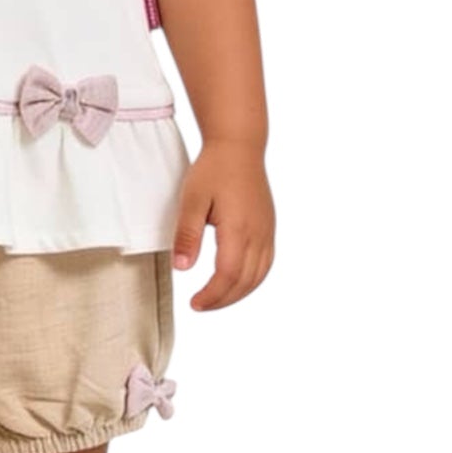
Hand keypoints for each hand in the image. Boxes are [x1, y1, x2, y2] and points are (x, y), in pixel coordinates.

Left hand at [172, 140, 274, 310]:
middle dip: (223, 299)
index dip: (212, 295)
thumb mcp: (192, 200)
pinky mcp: (269, 228)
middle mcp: (258, 234)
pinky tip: (236, 282)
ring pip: (259, 276)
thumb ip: (187, 235)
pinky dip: (251, 280)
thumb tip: (182, 268)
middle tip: (200, 305)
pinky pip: (266, 264)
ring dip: (238, 293)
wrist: (239, 147)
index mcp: (239, 229)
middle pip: (246, 282)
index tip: (194, 303)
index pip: (228, 275)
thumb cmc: (214, 170)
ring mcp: (267, 231)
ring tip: (215, 298)